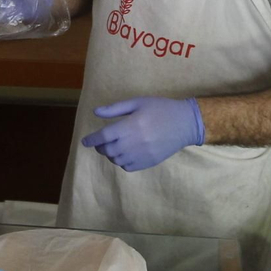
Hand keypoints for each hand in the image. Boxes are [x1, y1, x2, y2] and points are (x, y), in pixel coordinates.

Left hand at [81, 96, 204, 171]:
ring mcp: (141, 155)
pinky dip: (121, 162)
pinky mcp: (148, 162)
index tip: (85, 141)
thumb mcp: (138, 103)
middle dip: (100, 147)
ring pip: (116, 160)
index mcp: (130, 126)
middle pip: (108, 150)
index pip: (103, 136)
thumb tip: (96, 112)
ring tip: (113, 147)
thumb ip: (116, 109)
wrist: (185, 123)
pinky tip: (125, 153)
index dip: (91, 140)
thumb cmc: (160, 109)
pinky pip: (128, 167)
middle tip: (100, 142)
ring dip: (110, 155)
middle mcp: (134, 142)